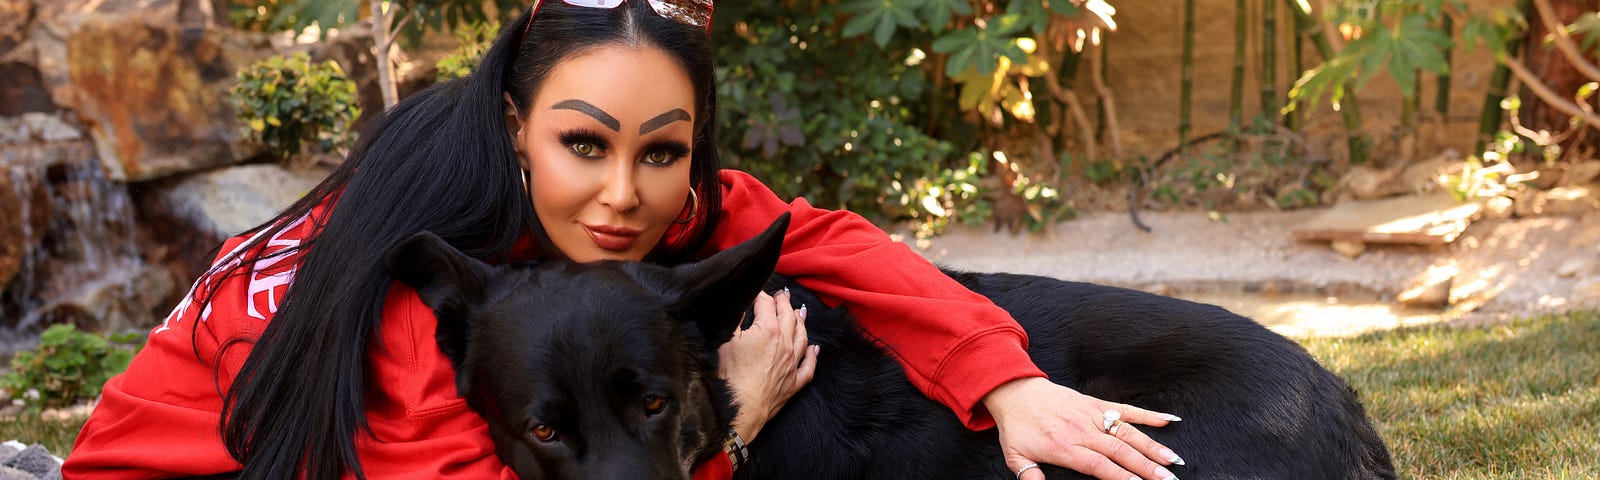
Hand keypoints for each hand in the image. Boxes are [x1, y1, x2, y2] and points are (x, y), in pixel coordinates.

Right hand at [716, 288, 819, 441]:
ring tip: (801, 312)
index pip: (766, 304)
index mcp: (768, 330)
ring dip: (802, 322)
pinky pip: (808, 367)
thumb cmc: (730, 376)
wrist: (741, 409)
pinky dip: (813, 356)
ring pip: (802, 337)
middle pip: (788, 316)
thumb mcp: (725, 340)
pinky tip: (815, 349)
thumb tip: (740, 304)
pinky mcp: (793, 383)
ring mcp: (792, 364)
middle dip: (784, 303)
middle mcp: (785, 344)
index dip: (760, 295)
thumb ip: (735, 319)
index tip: (757, 292)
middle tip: (782, 295)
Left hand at [983, 378, 1184, 479]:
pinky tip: (1168, 420)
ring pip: (1127, 432)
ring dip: (1152, 446)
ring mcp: (1091, 415)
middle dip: (1146, 467)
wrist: (1015, 391)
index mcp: (1065, 447)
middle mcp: (1082, 431)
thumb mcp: (1015, 455)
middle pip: (1120, 451)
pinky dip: (1147, 414)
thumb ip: (1029, 474)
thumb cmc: (1017, 427)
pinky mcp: (1096, 403)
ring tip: (1172, 460)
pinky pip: (1125, 409)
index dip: (1120, 476)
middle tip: (1168, 479)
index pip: (1099, 465)